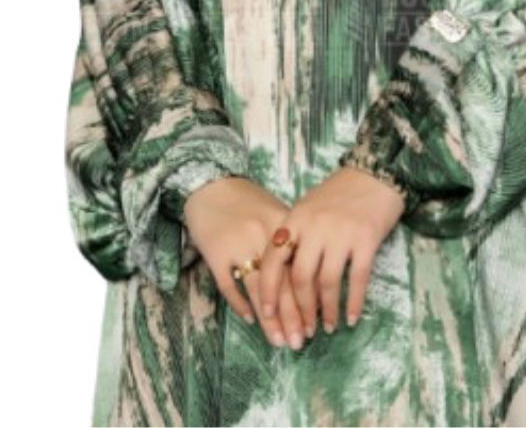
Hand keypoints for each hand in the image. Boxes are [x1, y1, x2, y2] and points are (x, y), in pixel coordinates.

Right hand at [181, 176, 311, 351]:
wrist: (210, 183)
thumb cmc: (246, 201)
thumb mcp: (273, 212)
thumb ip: (290, 241)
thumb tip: (310, 278)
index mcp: (282, 224)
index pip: (300, 268)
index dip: (308, 299)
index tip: (315, 323)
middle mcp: (263, 234)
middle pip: (282, 283)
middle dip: (292, 316)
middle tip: (300, 342)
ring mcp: (239, 243)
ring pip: (258, 289)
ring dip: (270, 319)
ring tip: (280, 341)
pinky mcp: (216, 251)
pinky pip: (230, 285)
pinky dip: (240, 304)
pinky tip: (251, 319)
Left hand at [256, 166, 405, 335]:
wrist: (376, 173)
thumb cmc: (340, 194)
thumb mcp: (310, 208)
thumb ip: (297, 237)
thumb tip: (288, 281)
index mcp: (297, 217)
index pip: (274, 258)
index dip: (269, 289)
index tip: (268, 314)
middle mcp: (316, 226)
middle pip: (301, 277)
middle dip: (301, 310)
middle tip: (304, 330)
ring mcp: (342, 232)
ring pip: (328, 282)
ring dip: (327, 311)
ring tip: (327, 327)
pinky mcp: (367, 239)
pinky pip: (357, 278)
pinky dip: (354, 302)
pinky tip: (352, 317)